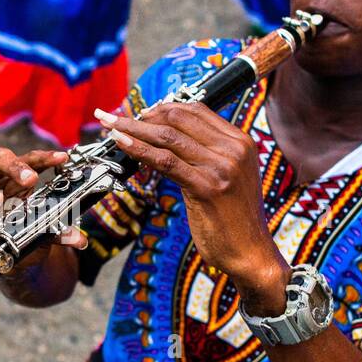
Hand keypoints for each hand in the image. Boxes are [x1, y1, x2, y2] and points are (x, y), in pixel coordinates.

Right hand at [0, 147, 88, 269]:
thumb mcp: (41, 232)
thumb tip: (79, 241)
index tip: (62, 159)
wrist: (5, 251)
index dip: (45, 157)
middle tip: (30, 180)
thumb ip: (56, 233)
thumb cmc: (22, 230)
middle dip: (15, 166)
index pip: (30, 159)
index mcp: (16, 177)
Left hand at [93, 101, 289, 314]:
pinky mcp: (206, 187)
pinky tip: (122, 143)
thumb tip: (169, 140)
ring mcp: (221, 167)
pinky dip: (139, 149)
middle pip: (179, 118)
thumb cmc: (235, 219)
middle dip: (143, 116)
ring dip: (133, 128)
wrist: (251, 253)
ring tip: (110, 126)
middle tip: (117, 120)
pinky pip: (165, 161)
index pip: (196, 110)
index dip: (162, 107)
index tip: (140, 113)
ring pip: (168, 137)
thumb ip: (206, 156)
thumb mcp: (227, 177)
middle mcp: (233, 149)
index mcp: (240, 142)